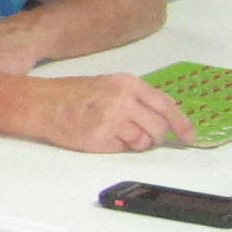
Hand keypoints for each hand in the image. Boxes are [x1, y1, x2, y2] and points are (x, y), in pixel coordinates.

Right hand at [26, 71, 192, 155]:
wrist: (41, 104)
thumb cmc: (71, 95)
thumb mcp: (108, 85)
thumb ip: (135, 97)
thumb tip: (161, 116)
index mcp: (127, 83)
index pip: (166, 105)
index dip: (182, 123)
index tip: (189, 135)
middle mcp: (124, 99)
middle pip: (159, 126)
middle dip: (155, 136)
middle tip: (141, 136)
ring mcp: (113, 118)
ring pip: (144, 141)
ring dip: (135, 142)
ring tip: (115, 133)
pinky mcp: (102, 137)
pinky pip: (124, 148)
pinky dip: (117, 145)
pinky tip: (101, 135)